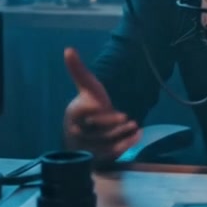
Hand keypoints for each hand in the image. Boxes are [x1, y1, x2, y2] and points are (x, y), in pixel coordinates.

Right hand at [63, 47, 141, 162]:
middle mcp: (77, 132)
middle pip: (95, 130)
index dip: (96, 112)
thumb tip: (68, 49)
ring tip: (136, 126)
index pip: (84, 113)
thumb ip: (78, 70)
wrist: (85, 131)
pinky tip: (137, 136)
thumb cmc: (88, 106)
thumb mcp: (87, 86)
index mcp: (74, 114)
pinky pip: (110, 154)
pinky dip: (125, 146)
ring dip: (121, 135)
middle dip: (112, 125)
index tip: (107, 107)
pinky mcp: (96, 157)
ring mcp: (86, 147)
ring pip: (104, 143)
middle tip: (128, 118)